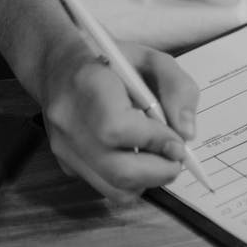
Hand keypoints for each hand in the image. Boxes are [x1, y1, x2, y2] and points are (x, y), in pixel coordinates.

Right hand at [37, 38, 199, 201]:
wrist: (60, 66)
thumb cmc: (113, 61)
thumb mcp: (153, 58)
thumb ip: (178, 88)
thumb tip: (186, 133)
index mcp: (89, 83)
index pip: (117, 128)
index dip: (155, 141)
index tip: (178, 141)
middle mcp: (69, 119)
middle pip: (118, 169)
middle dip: (160, 171)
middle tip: (177, 158)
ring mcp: (64, 146)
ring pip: (113, 188)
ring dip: (148, 181)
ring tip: (159, 158)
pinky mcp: (66, 164)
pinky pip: (105, 187)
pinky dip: (132, 181)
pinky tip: (137, 157)